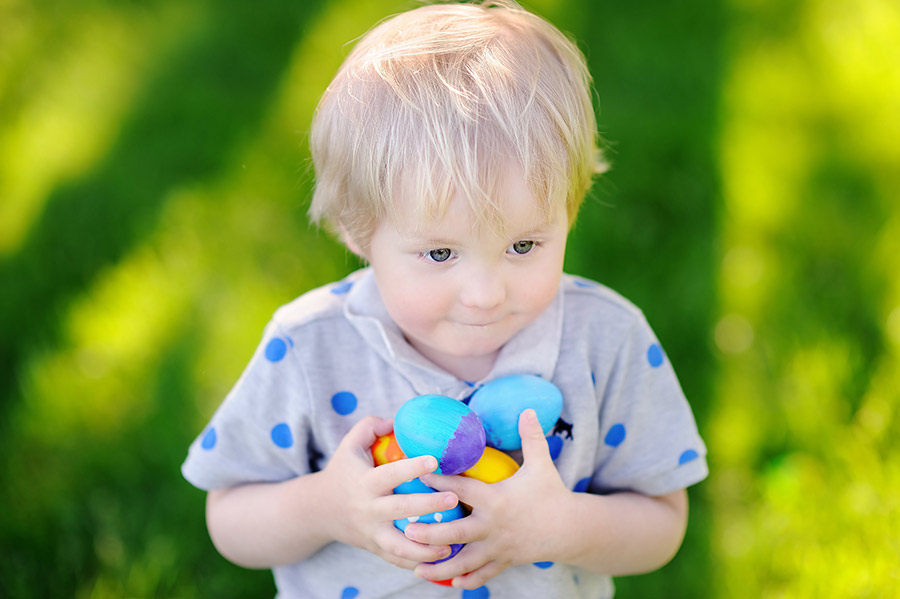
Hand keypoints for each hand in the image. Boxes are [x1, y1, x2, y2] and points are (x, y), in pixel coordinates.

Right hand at [320, 416, 460, 568]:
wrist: (319, 510)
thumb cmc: (342, 472)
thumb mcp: (349, 445)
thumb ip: (370, 427)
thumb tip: (396, 420)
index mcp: (365, 482)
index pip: (390, 474)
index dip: (412, 467)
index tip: (434, 461)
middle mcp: (369, 509)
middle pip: (400, 510)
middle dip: (428, 505)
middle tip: (454, 498)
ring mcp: (372, 532)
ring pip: (400, 545)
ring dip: (426, 547)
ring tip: (452, 543)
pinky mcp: (376, 548)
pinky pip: (398, 560)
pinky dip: (418, 563)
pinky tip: (442, 560)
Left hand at [405, 409, 571, 587]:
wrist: (571, 529)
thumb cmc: (552, 493)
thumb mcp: (542, 464)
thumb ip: (532, 436)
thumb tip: (526, 408)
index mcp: (497, 500)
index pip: (463, 490)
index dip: (440, 482)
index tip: (420, 476)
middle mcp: (493, 526)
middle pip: (456, 532)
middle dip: (430, 533)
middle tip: (406, 529)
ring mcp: (498, 547)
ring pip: (465, 561)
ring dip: (440, 565)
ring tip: (416, 566)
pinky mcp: (505, 561)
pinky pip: (482, 574)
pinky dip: (466, 579)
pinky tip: (448, 581)